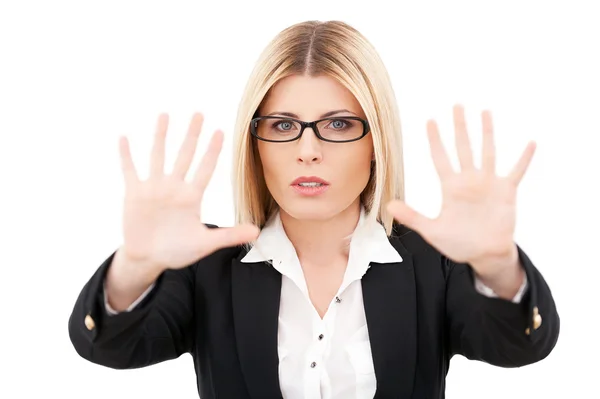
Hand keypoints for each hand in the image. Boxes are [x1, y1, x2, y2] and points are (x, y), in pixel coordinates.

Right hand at [118, 113, 259, 270]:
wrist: (148, 258)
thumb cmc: (177, 250)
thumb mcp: (204, 244)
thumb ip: (228, 235)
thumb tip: (256, 233)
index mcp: (192, 197)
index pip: (205, 168)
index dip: (212, 151)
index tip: (220, 132)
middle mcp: (174, 187)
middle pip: (185, 155)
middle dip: (192, 135)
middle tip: (199, 114)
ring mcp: (154, 188)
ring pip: (158, 156)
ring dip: (161, 136)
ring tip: (165, 114)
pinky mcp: (135, 194)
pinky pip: (130, 170)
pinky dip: (126, 155)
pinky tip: (124, 138)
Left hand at [387, 104, 534, 279]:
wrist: (484, 254)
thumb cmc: (459, 243)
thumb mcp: (432, 231)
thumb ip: (412, 217)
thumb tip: (388, 206)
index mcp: (451, 187)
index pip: (441, 158)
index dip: (435, 140)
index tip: (430, 121)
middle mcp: (469, 180)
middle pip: (463, 147)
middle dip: (459, 127)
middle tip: (457, 105)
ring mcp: (489, 184)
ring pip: (487, 152)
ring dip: (487, 133)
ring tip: (485, 112)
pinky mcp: (506, 192)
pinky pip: (517, 171)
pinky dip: (524, 158)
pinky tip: (530, 143)